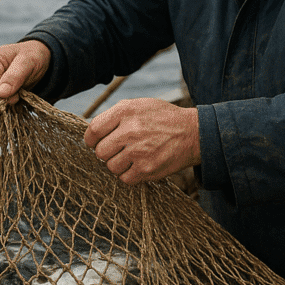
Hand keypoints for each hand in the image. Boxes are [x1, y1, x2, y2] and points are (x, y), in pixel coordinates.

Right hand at [0, 40, 50, 110]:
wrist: (34, 58)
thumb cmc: (32, 57)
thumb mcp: (29, 63)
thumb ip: (15, 77)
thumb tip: (1, 93)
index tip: (16, 100)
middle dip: (2, 102)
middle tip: (19, 97)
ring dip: (3, 104)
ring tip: (18, 95)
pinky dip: (3, 104)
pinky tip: (13, 98)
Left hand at [84, 98, 199, 184]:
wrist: (193, 133)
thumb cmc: (163, 119)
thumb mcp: (140, 105)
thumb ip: (116, 116)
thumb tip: (93, 132)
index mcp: (126, 111)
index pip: (94, 129)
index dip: (91, 139)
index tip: (95, 143)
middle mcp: (130, 130)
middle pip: (100, 151)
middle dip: (107, 153)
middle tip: (119, 150)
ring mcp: (138, 151)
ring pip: (111, 167)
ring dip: (118, 165)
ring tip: (132, 157)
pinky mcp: (147, 169)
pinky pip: (124, 179)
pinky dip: (130, 175)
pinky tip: (139, 165)